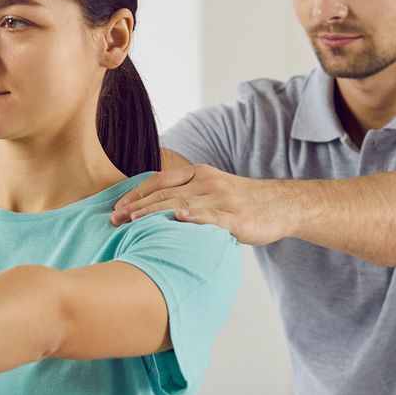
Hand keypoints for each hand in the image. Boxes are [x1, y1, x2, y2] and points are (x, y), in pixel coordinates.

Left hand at [109, 162, 296, 244]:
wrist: (281, 205)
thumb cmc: (242, 202)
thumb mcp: (212, 192)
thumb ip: (187, 197)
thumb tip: (154, 211)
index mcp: (199, 174)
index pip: (160, 180)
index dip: (136, 193)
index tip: (115, 207)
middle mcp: (207, 182)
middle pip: (165, 193)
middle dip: (137, 206)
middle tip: (113, 219)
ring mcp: (221, 198)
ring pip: (182, 204)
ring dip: (154, 212)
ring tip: (132, 220)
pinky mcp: (236, 217)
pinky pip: (212, 216)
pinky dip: (194, 217)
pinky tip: (179, 219)